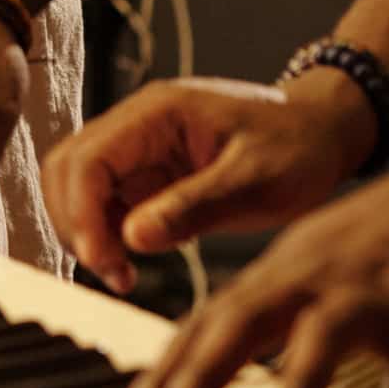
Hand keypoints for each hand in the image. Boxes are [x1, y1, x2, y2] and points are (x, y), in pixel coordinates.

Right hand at [43, 73, 369, 293]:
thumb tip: (132, 238)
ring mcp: (138, 149)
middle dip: (75, 223)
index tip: (105, 263)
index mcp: (155, 113)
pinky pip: (104, 201)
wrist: (321, 131)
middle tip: (112, 273)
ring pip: (78, 186)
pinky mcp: (147, 174)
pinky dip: (104, 233)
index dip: (82, 212)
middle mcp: (135, 126)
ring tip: (122, 274)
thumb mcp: (256, 181)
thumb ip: (194, 207)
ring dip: (85, 230)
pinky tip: (131, 263)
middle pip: (67, 168)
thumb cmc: (296, 147)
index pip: (88, 158)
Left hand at [116, 134, 388, 387]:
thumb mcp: (310, 259)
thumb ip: (267, 307)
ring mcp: (370, 296)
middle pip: (245, 320)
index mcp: (280, 270)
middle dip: (202, 374)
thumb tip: (212, 356)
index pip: (210, 317)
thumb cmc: (379, 238)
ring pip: (325, 340)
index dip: (170, 365)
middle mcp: (313, 279)